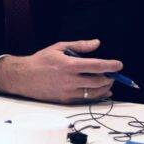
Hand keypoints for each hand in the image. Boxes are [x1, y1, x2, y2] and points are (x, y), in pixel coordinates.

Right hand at [0, 39, 120, 103]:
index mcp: (69, 65)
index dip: (110, 65)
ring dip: (105, 87)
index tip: (119, 64)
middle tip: (113, 73)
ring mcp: (68, 92)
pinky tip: (102, 92)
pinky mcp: (66, 100)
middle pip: (98, 81)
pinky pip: (87, 100)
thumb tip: (96, 43)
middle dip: (110, 77)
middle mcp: (70, 80)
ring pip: (95, 92)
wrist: (24, 77)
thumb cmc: (41, 61)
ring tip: (108, 82)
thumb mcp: (58, 47)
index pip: (96, 66)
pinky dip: (97, 96)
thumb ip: (79, 46)